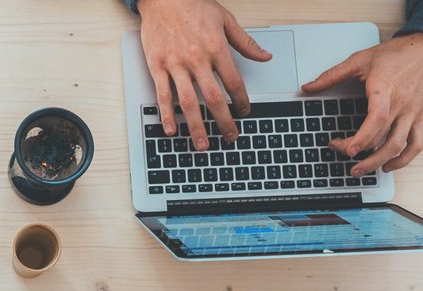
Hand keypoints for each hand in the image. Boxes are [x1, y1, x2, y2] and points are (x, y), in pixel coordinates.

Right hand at [137, 0, 270, 150]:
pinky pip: (163, 95)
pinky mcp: (157, 66)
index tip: (245, 112)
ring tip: (203, 144)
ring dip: (196, 126)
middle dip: (224, 121)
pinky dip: (167, 115)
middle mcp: (196, 59)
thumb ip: (245, 42)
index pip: (233, 82)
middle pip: (214, 98)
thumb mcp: (225, 20)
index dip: (242, 101)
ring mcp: (175, 64)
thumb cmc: (193, 5)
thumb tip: (264, 56)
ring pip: (189, 102)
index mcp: (216, 48)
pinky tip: (172, 130)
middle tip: (230, 136)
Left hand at [302, 33, 422, 176]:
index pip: (377, 119)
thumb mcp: (361, 59)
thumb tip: (308, 87)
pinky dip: (404, 159)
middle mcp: (401, 105)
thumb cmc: (398, 54)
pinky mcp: (420, 118)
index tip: (347, 149)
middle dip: (358, 151)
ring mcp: (412, 113)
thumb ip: (332, 75)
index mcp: (386, 90)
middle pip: (382, 138)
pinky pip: (416, 144)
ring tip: (360, 170)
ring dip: (379, 162)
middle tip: (340, 152)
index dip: (362, 138)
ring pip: (399, 146)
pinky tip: (388, 165)